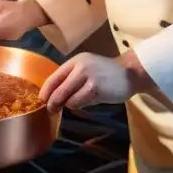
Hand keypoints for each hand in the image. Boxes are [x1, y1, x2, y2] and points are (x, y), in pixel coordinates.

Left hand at [39, 51, 154, 111]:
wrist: (130, 72)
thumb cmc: (106, 73)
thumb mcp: (87, 68)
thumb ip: (71, 77)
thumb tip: (53, 94)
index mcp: (75, 61)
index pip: (53, 78)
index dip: (45, 92)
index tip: (42, 101)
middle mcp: (80, 67)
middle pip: (57, 90)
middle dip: (52, 103)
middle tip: (51, 111)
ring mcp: (88, 77)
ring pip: (67, 98)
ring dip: (67, 105)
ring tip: (72, 105)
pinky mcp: (95, 88)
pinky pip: (78, 103)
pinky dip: (78, 106)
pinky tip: (85, 103)